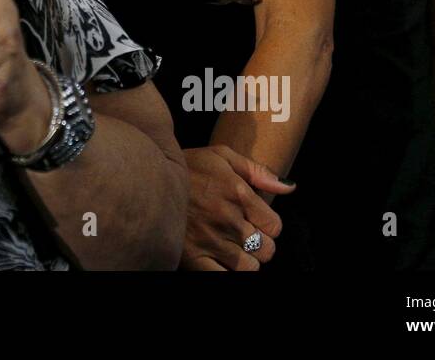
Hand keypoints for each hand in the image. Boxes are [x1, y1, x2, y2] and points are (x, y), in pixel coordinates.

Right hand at [180, 145, 294, 270]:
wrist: (145, 176)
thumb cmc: (186, 166)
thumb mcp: (221, 156)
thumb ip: (258, 171)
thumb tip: (289, 187)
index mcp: (238, 193)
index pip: (275, 226)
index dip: (268, 225)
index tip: (255, 220)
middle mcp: (227, 219)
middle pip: (266, 250)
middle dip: (259, 244)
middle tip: (242, 235)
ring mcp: (210, 241)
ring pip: (249, 268)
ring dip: (245, 261)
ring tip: (231, 248)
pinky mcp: (193, 257)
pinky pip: (222, 277)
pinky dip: (227, 273)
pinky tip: (221, 261)